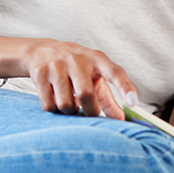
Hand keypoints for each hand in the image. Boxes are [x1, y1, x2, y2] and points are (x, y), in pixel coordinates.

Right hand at [21, 38, 137, 119]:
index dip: (125, 87)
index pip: (115, 72)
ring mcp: (57, 64)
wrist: (41, 51)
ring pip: (65, 104)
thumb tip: (121, 120)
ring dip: (69, 110)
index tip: (133, 102)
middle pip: (86, 94)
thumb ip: (109, 99)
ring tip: (69, 100)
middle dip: (88, 110)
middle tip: (88, 112)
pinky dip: (53, 109)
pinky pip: (48, 105)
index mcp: (97, 59)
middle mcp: (78, 59)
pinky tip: (54, 97)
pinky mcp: (39, 72)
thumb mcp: (94, 77)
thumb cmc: (76, 68)